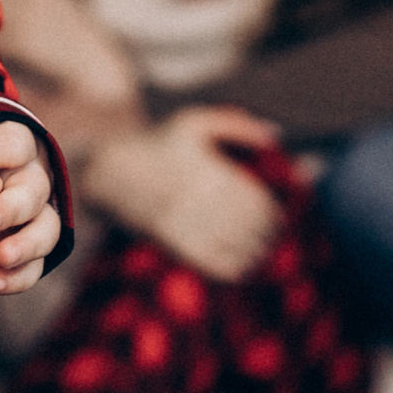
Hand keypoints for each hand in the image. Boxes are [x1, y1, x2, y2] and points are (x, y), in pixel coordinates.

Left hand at [0, 120, 62, 294]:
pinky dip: (16, 278)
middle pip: (36, 193)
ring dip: (25, 247)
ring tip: (1, 257)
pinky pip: (32, 268)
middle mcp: (33, 179)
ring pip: (46, 232)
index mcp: (17, 145)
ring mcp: (31, 218)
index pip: (16, 146)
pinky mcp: (21, 250)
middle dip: (11, 210)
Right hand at [82, 105, 283, 282]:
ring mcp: (185, 223)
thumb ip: (238, 125)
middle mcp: (199, 199)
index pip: (256, 202)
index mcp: (209, 171)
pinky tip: (242, 268)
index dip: (274, 215)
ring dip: (254, 255)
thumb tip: (276, 136)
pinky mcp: (171, 242)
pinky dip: (231, 269)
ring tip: (262, 254)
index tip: (280, 218)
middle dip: (268, 237)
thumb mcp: (195, 123)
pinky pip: (210, 263)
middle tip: (275, 239)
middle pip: (249, 227)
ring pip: (233, 248)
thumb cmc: (160, 143)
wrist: (112, 170)